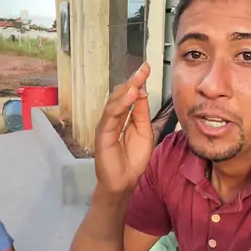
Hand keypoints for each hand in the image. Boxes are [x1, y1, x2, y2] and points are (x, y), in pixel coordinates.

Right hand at [94, 62, 153, 193]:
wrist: (124, 182)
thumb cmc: (133, 160)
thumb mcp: (144, 132)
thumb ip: (141, 113)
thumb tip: (142, 92)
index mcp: (124, 117)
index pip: (129, 96)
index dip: (137, 82)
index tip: (147, 68)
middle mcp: (113, 118)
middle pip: (121, 95)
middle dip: (133, 81)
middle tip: (144, 68)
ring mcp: (106, 125)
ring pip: (115, 102)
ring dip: (127, 89)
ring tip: (138, 79)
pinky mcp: (103, 134)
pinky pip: (111, 116)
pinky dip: (121, 105)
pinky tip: (131, 96)